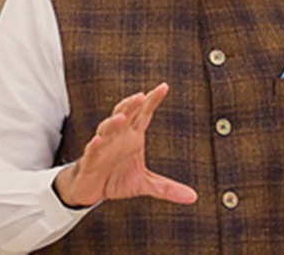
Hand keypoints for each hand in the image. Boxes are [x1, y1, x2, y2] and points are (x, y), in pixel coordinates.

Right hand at [52, 83, 196, 207]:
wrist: (91, 191)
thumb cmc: (116, 178)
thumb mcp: (145, 184)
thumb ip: (168, 188)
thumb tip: (193, 197)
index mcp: (133, 137)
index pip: (144, 114)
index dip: (152, 100)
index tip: (164, 87)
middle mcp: (118, 137)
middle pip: (125, 115)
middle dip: (132, 105)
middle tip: (141, 96)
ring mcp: (103, 147)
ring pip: (107, 129)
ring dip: (114, 122)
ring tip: (122, 117)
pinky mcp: (90, 161)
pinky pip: (92, 150)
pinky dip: (94, 145)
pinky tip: (98, 140)